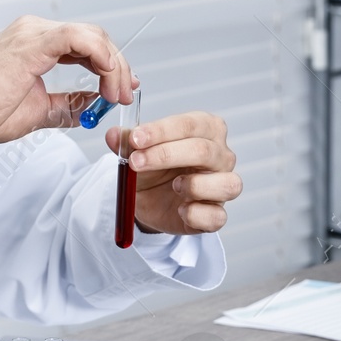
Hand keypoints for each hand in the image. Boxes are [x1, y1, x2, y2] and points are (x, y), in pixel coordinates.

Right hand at [0, 17, 134, 161]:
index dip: (110, 64)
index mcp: (35, 42)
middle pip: (94, 36)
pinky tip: (106, 75)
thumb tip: (93, 108)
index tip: (122, 87)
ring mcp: (32, 32)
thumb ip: (68, 105)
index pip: (86, 43)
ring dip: (113, 65)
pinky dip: (99, 55)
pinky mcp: (32, 43)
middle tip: (125, 94)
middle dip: (118, 66)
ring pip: (92, 36)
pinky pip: (79, 38)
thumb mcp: (39, 110)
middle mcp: (34, 30)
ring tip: (116, 94)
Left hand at [105, 111, 240, 234]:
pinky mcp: (217, 213)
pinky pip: (217, 216)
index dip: (161, 131)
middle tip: (135, 162)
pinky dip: (196, 214)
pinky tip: (180, 210)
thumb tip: (114, 134)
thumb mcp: (137, 152)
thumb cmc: (152, 167)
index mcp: (206, 129)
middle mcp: (221, 155)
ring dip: (193, 185)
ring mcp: (224, 185)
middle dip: (165, 155)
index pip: (190, 124)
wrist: (149, 199)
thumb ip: (127, 142)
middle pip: (203, 151)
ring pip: (226, 184)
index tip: (134, 138)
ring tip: (173, 186)